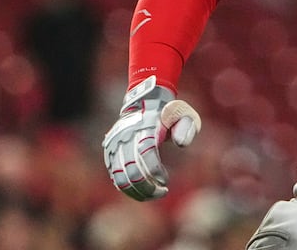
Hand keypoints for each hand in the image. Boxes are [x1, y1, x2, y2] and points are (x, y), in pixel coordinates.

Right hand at [102, 76, 201, 200]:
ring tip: (154, 194)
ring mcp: (114, 146)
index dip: (155, 170)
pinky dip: (129, 188)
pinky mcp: (109, 154)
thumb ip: (187, 126)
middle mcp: (124, 137)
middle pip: (131, 171)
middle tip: (162, 192)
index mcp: (144, 127)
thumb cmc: (169, 113)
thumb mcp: (183, 113)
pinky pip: (115, 177)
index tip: (165, 180)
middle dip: (147, 187)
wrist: (144, 102)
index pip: (145, 153)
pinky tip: (143, 191)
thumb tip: (181, 144)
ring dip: (138, 192)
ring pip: (120, 178)